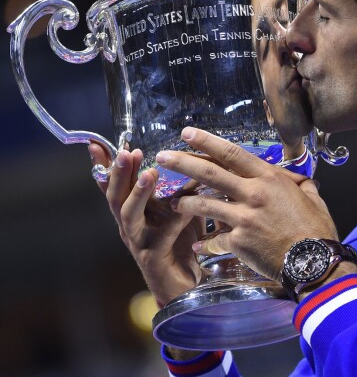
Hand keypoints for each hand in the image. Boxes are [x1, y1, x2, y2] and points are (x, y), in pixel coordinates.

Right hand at [89, 143, 202, 306]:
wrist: (186, 283)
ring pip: (129, 216)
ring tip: (150, 173)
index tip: (96, 144)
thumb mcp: (177, 206)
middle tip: (126, 153)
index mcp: (133, 210)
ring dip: (138, 193)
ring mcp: (139, 242)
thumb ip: (178, 184)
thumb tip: (188, 155)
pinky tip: (186, 206)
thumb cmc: (181, 241)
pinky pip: (163, 235)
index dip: (104, 165)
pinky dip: (175, 218)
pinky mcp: (154, 258)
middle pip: (116, 197)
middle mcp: (130, 225)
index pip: (113, 184)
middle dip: (119, 173)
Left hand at [159, 127, 338, 281]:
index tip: (187, 133)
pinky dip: (205, 243)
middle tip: (161, 156)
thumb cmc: (315, 226)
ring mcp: (243, 218)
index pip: (232, 153)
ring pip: (204, 205)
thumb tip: (294, 177)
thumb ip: (296, 182)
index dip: (207, 142)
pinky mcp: (239, 242)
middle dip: (182, 162)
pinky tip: (198, 245)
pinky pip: (215, 241)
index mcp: (268, 178)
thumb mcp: (309, 195)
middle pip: (210, 173)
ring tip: (173, 203)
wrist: (315, 261)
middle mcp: (253, 193)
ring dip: (184, 203)